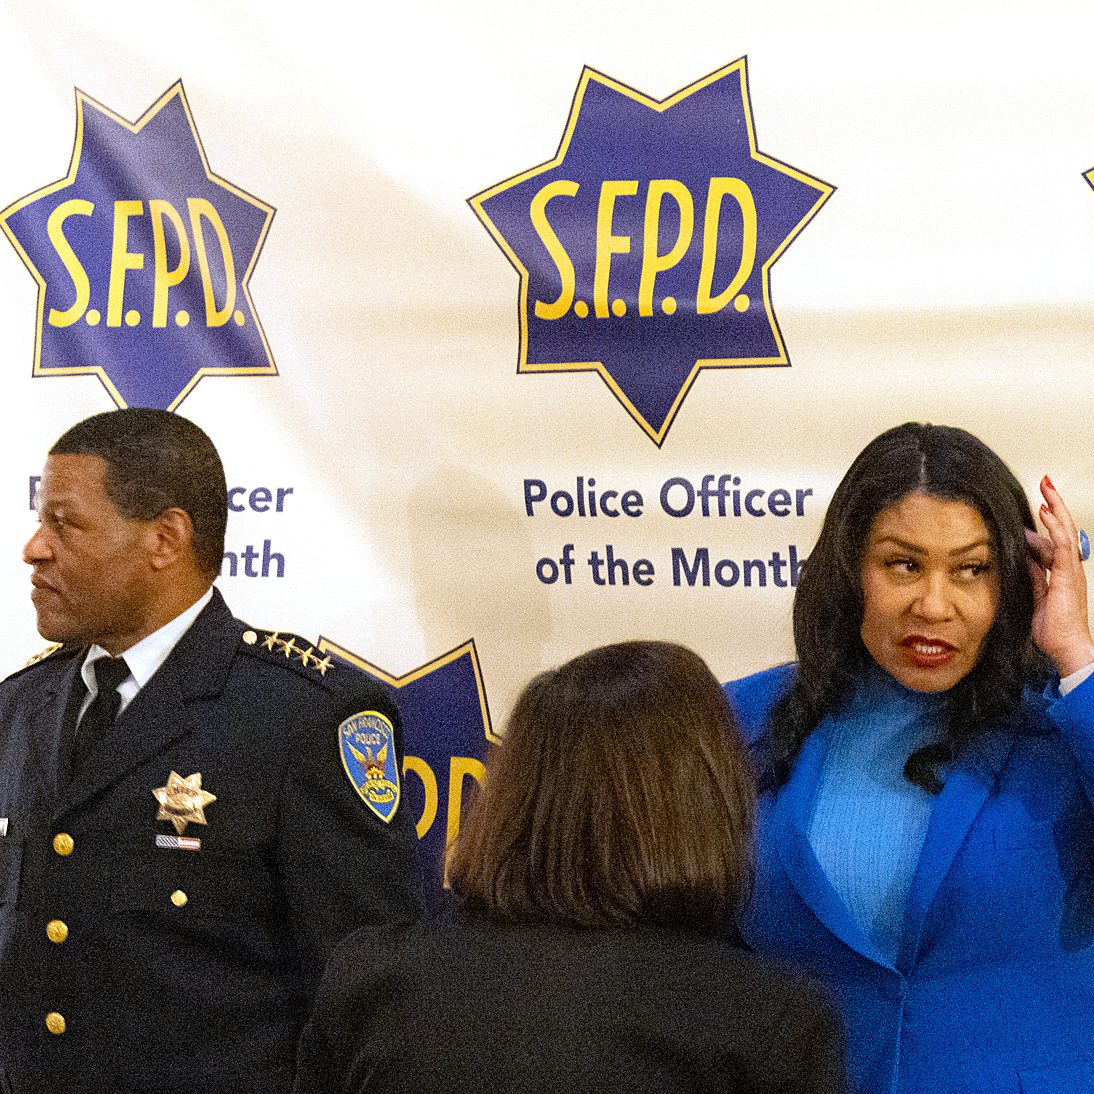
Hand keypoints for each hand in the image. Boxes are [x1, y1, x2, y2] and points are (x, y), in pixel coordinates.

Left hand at [1026, 476, 1093, 676]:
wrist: (1067, 647)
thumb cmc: (1053, 628)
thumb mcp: (1036, 596)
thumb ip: (1032, 576)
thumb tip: (1023, 559)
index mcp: (1062, 574)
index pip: (1054, 541)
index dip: (1046, 524)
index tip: (1036, 509)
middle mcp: (1069, 568)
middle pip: (1064, 529)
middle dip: (1055, 506)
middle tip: (1046, 484)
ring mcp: (1071, 570)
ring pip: (1065, 531)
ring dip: (1056, 508)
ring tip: (1047, 488)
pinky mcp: (1068, 575)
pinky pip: (1062, 545)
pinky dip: (1054, 527)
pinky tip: (1046, 513)